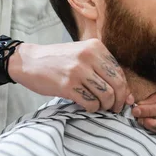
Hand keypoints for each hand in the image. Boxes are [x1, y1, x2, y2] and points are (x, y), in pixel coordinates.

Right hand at [8, 39, 133, 111]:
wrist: (28, 61)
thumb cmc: (58, 60)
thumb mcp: (82, 54)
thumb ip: (102, 69)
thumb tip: (127, 95)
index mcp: (96, 47)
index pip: (119, 72)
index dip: (124, 89)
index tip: (122, 99)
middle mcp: (89, 56)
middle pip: (117, 85)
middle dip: (119, 101)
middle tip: (115, 108)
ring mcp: (78, 70)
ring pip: (106, 95)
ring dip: (106, 106)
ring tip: (100, 107)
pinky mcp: (67, 85)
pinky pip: (90, 102)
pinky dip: (93, 108)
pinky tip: (88, 106)